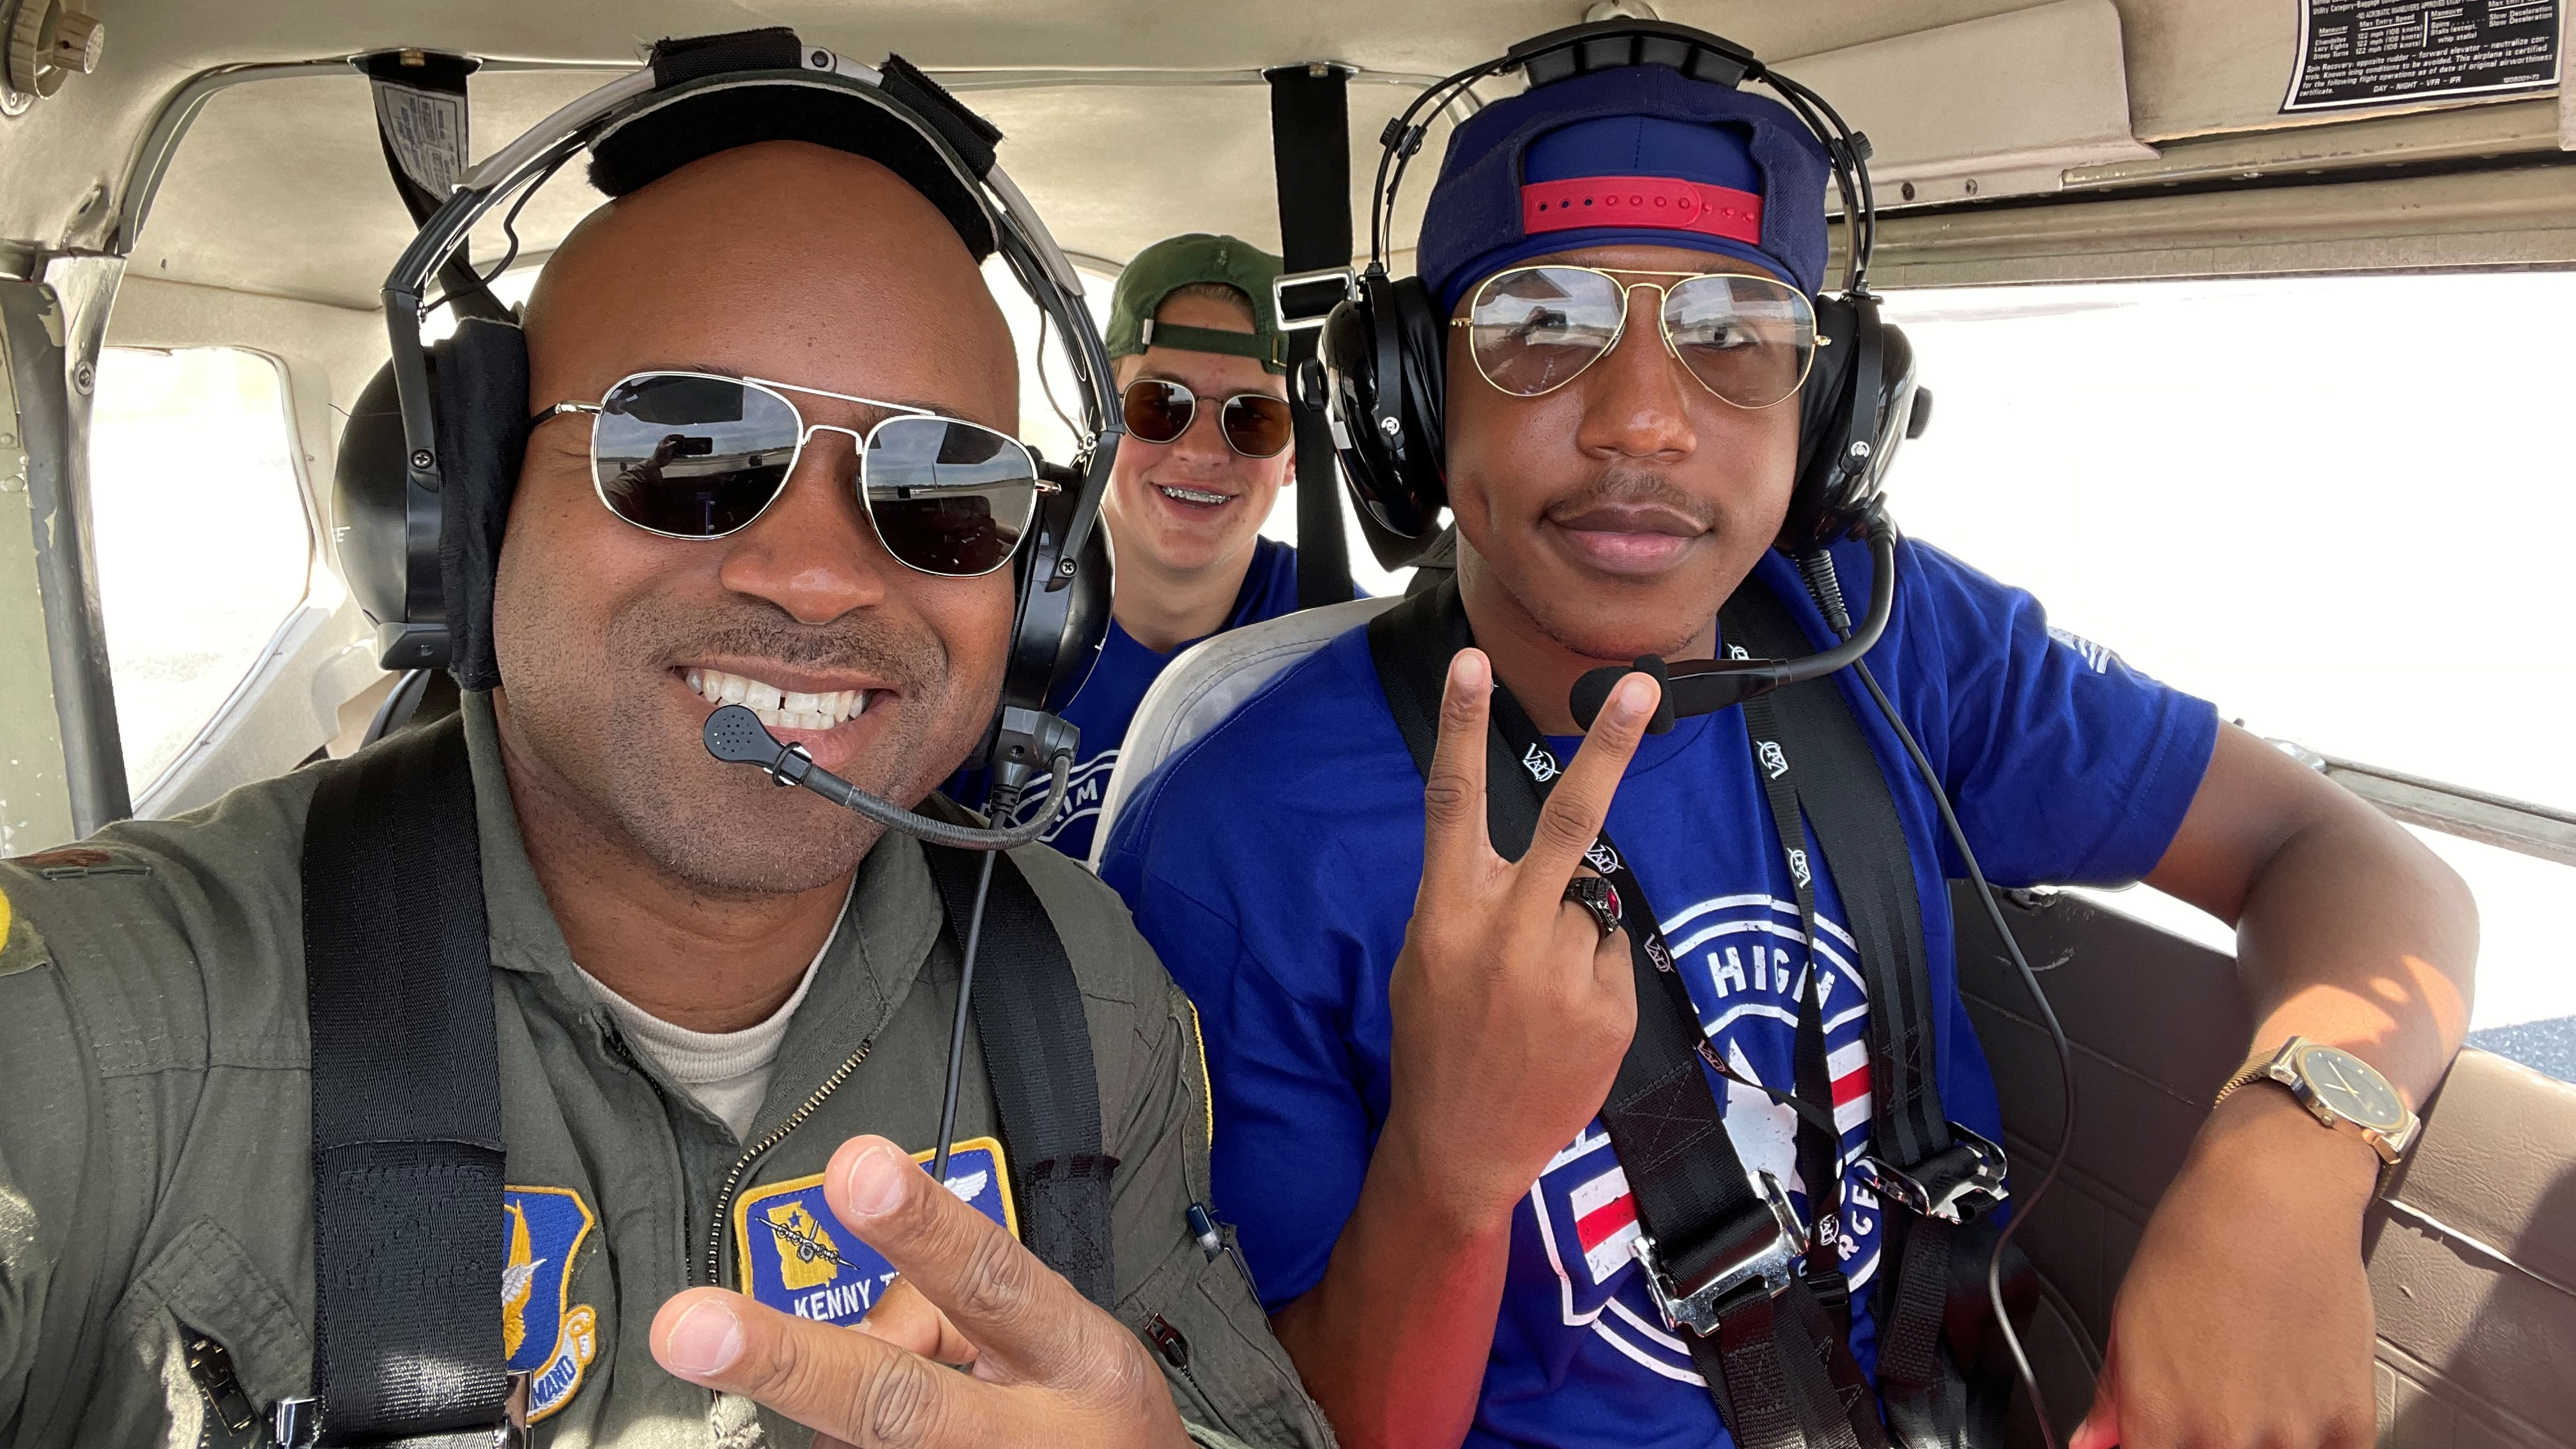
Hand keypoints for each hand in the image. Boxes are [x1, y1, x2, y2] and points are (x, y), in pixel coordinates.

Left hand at [651, 1135, 1189, 1448]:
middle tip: (691, 1328)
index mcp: (1076, 1360)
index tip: (856, 1167)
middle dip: (790, 1362)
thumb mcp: (1060, 1348)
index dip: (922, 1228)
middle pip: (895, 1401)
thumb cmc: (1089, 1422)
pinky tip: (864, 1431)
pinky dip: (841, 1442)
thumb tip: (854, 1333)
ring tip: (861, 1391)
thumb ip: (954, 1316)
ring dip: (834, 1418)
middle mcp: (1030, 1436)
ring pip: (857, 1443)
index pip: (992, 1277)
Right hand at [1381, 648, 1658, 1223]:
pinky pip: (1609, 957)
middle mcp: (1506, 930)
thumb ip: (1472, 901)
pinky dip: (1590, 979)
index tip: (1472, 662)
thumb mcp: (1424, 958)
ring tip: (1532, 1000)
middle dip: (1608, 749)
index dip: (1461, 726)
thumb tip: (1535, 867)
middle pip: (1568, 820)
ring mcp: (1562, 970)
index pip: (1453, 800)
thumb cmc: (1436, 1041)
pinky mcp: (1607, 1007)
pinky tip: (1558, 1024)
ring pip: (1588, 907)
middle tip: (1641, 689)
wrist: (1461, 1144)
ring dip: (1567, 937)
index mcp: (1447, 911)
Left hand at [2072, 1091, 2381, 1448]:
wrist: (2274, 1197)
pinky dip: (2316, 1440)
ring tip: (2257, 1393)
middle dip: (2209, 1441)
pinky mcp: (2349, 1421)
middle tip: (2215, 1404)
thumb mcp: (2130, 1318)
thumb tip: (2093, 1443)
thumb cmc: (2198, 1240)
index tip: (2162, 1436)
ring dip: (2264, 1441)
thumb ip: (2116, 1399)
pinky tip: (2297, 1402)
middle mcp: (2222, 1436)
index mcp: (2158, 1417)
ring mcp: (2290, 1434)